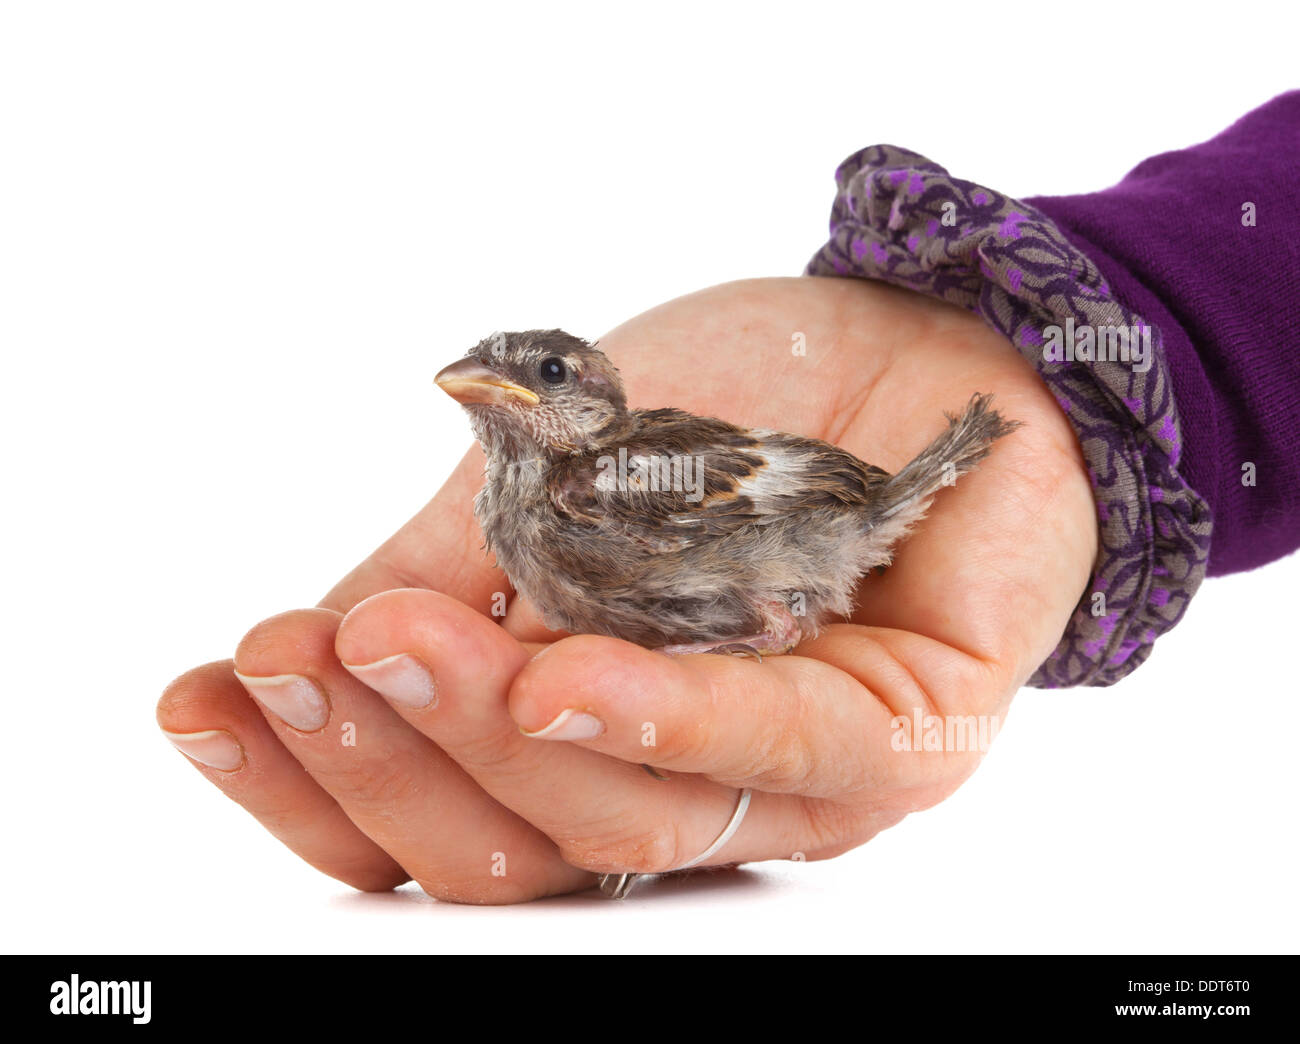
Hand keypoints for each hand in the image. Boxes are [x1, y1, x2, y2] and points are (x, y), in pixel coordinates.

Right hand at [157, 277, 1096, 901]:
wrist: (909, 342)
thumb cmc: (731, 408)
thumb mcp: (554, 473)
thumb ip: (452, 573)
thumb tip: (309, 651)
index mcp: (579, 745)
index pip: (423, 821)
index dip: (305, 781)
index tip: (208, 695)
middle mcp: (670, 788)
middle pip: (502, 850)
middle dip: (383, 759)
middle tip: (306, 658)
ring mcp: (783, 786)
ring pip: (614, 820)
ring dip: (490, 734)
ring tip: (402, 638)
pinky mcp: (896, 743)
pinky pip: (772, 753)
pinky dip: (657, 718)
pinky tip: (565, 676)